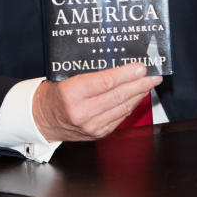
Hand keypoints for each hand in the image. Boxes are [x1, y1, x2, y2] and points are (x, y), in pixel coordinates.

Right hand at [32, 63, 161, 141]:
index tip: (140, 67)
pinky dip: (130, 105)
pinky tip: (137, 96)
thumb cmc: (55, 92)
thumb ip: (89, 71)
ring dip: (139, 95)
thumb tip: (119, 62)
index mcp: (70, 93)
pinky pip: (120, 118)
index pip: (104, 82)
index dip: (125, 74)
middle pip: (117, 96)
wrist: (43, 119)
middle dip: (139, 84)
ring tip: (149, 83)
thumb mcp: (65, 76)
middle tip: (153, 75)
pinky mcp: (98, 133)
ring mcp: (91, 126)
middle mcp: (81, 112)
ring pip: (122, 108)